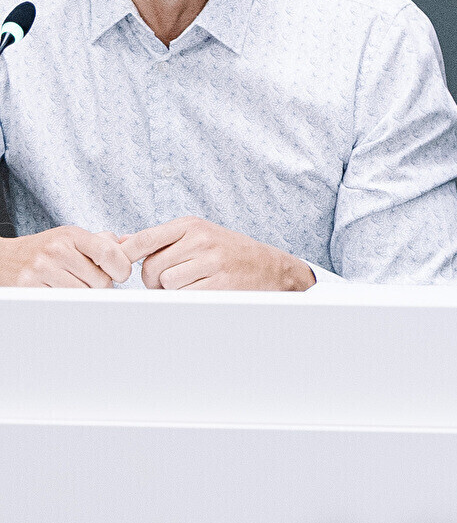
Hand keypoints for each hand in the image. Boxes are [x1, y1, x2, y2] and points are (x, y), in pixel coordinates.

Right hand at [1, 226, 131, 288]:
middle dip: (101, 285)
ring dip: (85, 295)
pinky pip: (64, 301)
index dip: (121, 268)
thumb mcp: (70, 238)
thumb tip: (130, 243)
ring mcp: (41, 269)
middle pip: (100, 280)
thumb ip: (100, 242)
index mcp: (71, 235)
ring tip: (74, 286)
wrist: (4, 258)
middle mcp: (56, 250)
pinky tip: (60, 292)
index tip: (120, 274)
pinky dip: (68, 301)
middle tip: (90, 282)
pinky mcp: (29, 287)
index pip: (108, 252)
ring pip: (83, 294)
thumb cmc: (44, 249)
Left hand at [124, 217, 313, 291]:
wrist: (271, 268)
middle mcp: (201, 240)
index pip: (144, 239)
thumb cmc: (228, 252)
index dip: (125, 256)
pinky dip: (185, 298)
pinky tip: (199, 291)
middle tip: (167, 281)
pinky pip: (184, 296)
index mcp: (191, 225)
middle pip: (151, 267)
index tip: (122, 268)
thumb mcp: (198, 235)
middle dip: (152, 279)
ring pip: (166, 283)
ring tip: (187, 285)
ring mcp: (212, 262)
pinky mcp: (220, 284)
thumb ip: (160, 238)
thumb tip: (119, 241)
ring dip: (170, 290)